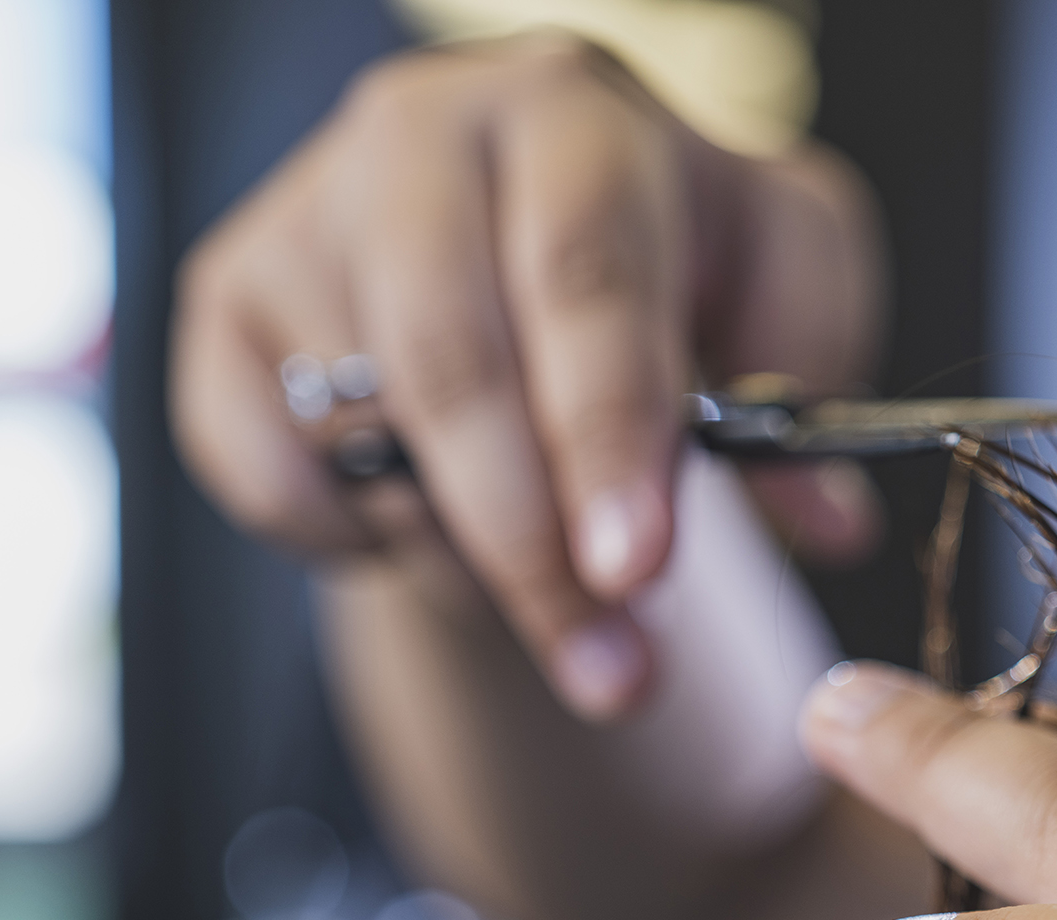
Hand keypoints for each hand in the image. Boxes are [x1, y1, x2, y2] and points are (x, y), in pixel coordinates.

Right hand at [170, 34, 883, 718]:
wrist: (528, 248)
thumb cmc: (668, 261)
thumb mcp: (779, 285)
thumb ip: (814, 385)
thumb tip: (831, 521)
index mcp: (572, 115)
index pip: (584, 275)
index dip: (607, 432)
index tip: (635, 568)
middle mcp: (419, 135)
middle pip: (452, 363)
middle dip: (532, 545)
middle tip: (610, 668)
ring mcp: (305, 212)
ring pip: (358, 433)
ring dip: (463, 558)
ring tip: (549, 590)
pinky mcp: (225, 296)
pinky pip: (264, 469)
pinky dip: (347, 536)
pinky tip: (426, 517)